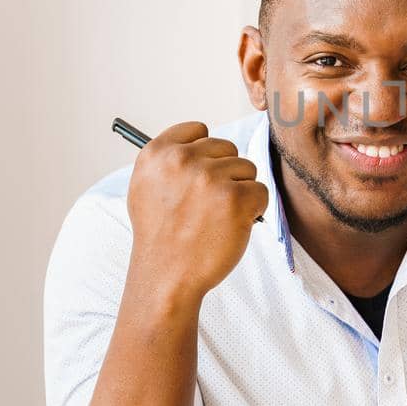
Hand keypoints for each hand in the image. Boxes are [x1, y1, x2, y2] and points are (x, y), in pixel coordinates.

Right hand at [126, 122, 268, 304]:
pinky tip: (232, 226)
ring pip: (247, 168)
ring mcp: (209, 177)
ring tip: (217, 217)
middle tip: (207, 205)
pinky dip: (253, 210)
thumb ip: (169, 161)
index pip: (197, 129)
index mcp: (157, 153)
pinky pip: (260, 191)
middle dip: (225, 174)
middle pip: (227, 148)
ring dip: (240, 192)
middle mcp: (181, 159)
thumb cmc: (161, 235)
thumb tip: (201, 140)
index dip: (206, 154)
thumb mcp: (146, 187)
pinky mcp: (234, 197)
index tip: (200, 176)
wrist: (166, 276)